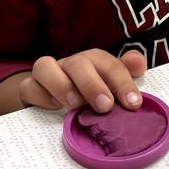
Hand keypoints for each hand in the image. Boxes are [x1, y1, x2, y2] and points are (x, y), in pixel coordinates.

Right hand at [19, 48, 146, 113]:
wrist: (50, 99)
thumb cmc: (88, 93)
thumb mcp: (109, 86)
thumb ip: (125, 73)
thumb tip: (139, 62)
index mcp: (93, 62)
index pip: (110, 64)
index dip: (123, 82)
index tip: (133, 103)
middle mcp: (70, 64)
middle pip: (79, 62)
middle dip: (93, 84)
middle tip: (105, 106)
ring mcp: (48, 74)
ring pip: (46, 66)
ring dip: (62, 84)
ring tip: (75, 105)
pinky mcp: (29, 88)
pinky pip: (28, 86)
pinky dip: (40, 95)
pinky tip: (53, 107)